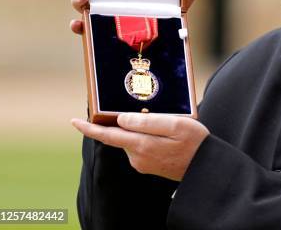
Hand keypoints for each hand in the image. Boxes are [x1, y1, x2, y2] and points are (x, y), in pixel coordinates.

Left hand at [71, 113, 209, 180]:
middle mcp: (137, 157)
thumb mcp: (175, 125)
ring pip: (133, 139)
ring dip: (142, 129)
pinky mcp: (149, 165)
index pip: (108, 136)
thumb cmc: (195, 142)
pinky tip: (166, 135)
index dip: (90, 129)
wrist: (206, 168)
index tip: (74, 121)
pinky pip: (141, 146)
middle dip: (128, 122)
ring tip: (168, 124)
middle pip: (122, 134)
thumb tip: (121, 120)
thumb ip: (147, 122)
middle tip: (151, 111)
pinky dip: (147, 137)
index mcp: (141, 145)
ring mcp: (143, 163)